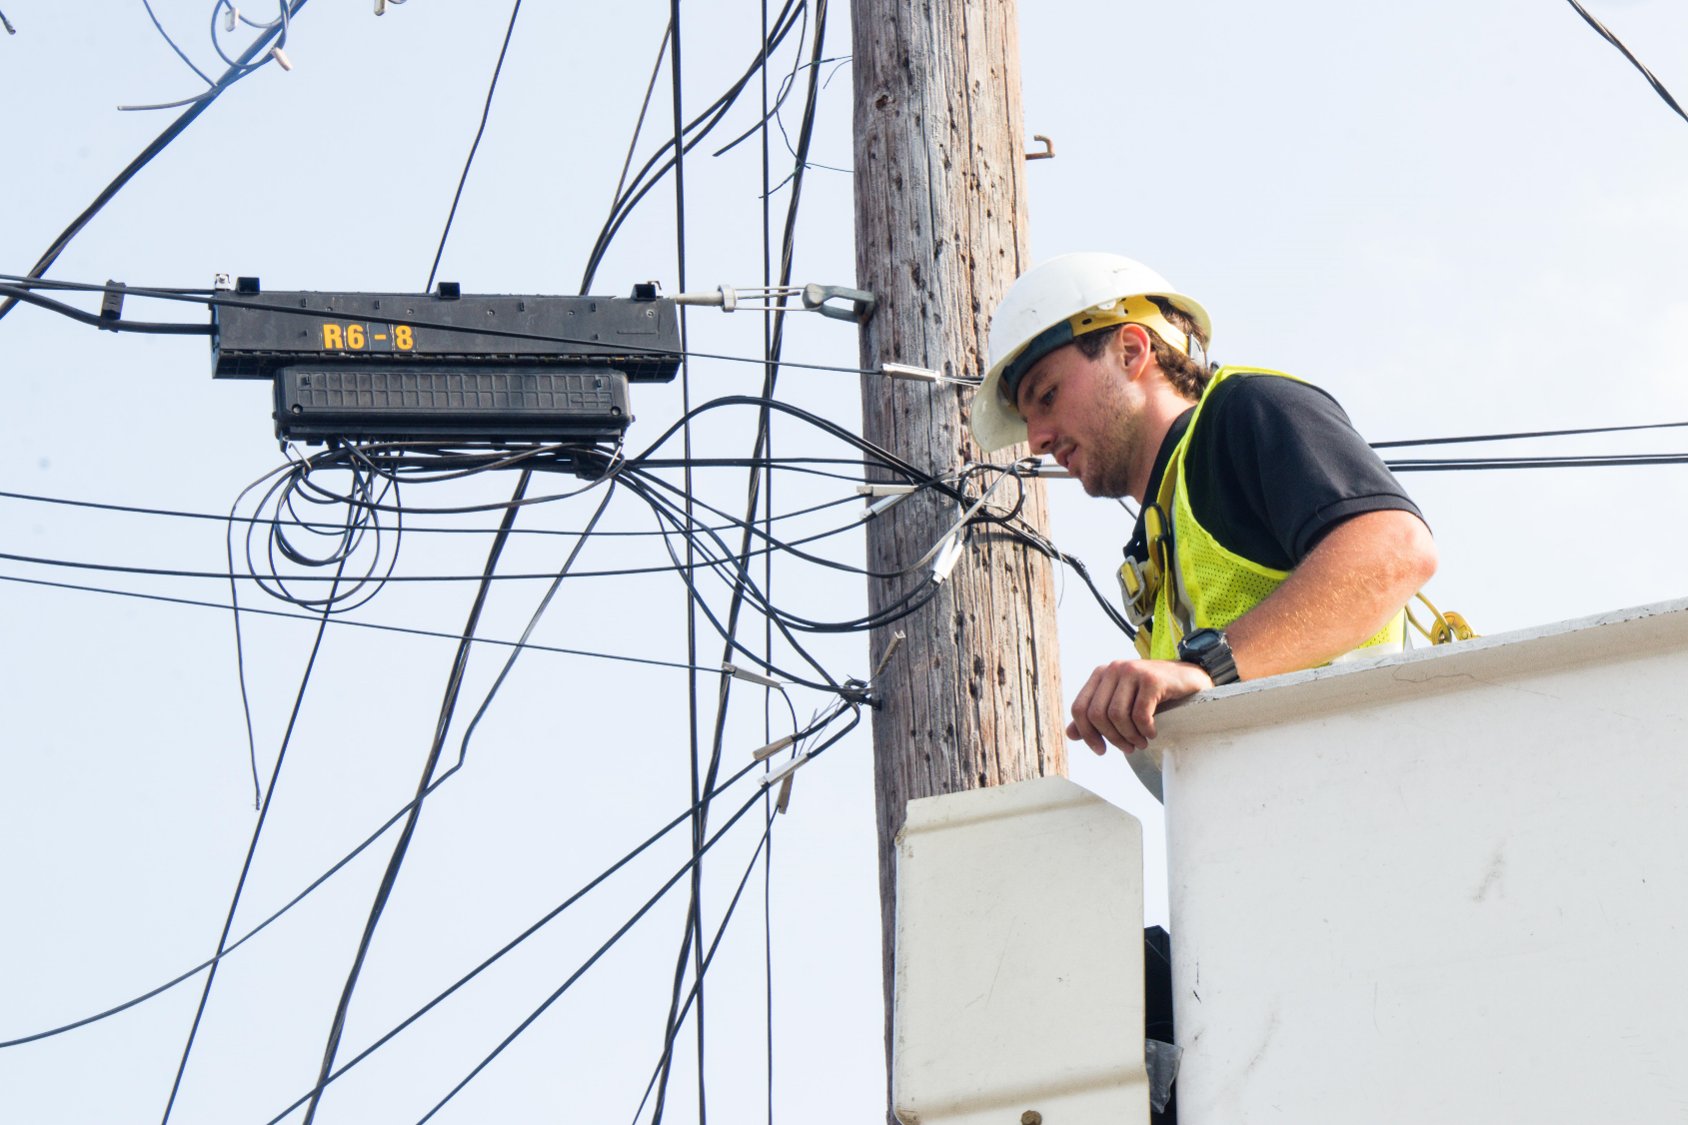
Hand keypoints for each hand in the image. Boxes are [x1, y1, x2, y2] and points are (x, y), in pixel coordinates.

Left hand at [1065, 659, 1213, 754]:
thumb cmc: (1153, 693)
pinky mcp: (1152, 679)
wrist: (1189, 678)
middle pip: (1096, 715)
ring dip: (1129, 737)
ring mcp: (1132, 671)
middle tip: (1127, 748)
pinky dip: (1145, 730)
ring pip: (1117, 716)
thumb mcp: (1122, 702)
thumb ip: (1096, 716)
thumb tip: (1070, 734)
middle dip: (1111, 738)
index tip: (1101, 750)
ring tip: (1140, 742)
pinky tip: (1153, 732)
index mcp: (1101, 674)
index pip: (1079, 708)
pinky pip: (1140, 715)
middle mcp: (1113, 668)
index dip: (1087, 734)